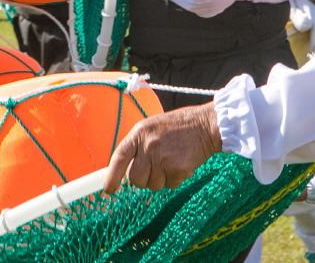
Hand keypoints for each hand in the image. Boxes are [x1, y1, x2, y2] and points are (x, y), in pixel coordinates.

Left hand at [104, 102, 220, 192]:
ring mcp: (163, 158)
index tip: (108, 190)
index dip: (111, 176)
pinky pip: (170, 185)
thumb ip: (138, 146)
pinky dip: (175, 179)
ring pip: (153, 185)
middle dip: (143, 179)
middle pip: (135, 179)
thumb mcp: (152, 128)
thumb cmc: (178, 127)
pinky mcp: (177, 169)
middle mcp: (149, 145)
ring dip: (161, 179)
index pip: (119, 158)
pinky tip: (181, 164)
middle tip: (155, 169)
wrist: (206, 125)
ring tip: (171, 161)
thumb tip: (124, 171)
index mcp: (139, 133)